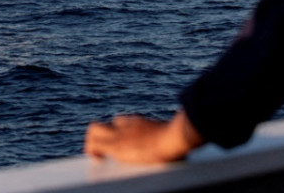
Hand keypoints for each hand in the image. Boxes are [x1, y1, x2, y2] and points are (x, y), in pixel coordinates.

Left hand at [84, 110, 202, 163]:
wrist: (175, 136)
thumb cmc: (182, 138)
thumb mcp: (178, 135)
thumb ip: (177, 134)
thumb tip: (192, 137)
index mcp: (142, 123)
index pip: (123, 122)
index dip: (118, 132)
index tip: (121, 143)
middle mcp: (128, 125)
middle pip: (107, 123)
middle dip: (102, 135)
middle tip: (104, 151)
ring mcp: (120, 133)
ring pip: (94, 128)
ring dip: (92, 141)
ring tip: (97, 157)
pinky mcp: (115, 146)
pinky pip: (94, 145)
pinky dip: (92, 151)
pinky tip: (96, 161)